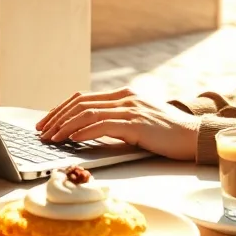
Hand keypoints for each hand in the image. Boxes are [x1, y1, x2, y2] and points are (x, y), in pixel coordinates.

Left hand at [36, 88, 198, 160]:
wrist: (193, 136)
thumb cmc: (167, 134)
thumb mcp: (138, 122)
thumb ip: (117, 121)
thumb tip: (87, 132)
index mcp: (124, 95)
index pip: (84, 98)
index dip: (61, 110)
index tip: (46, 123)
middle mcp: (125, 97)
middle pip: (80, 103)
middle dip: (56, 118)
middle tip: (41, 133)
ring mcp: (131, 109)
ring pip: (87, 113)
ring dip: (65, 126)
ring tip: (51, 139)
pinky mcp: (137, 124)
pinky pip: (103, 125)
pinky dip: (83, 132)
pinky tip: (72, 140)